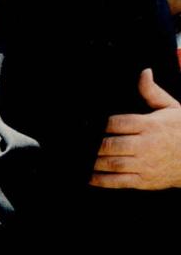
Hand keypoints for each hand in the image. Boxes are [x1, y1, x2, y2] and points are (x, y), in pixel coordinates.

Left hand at [91, 68, 180, 188]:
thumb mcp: (172, 108)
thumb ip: (153, 92)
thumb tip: (144, 73)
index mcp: (150, 125)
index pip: (118, 123)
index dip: (102, 125)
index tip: (92, 126)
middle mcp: (146, 145)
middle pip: (112, 145)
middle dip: (95, 145)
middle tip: (82, 144)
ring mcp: (145, 165)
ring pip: (113, 164)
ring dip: (94, 162)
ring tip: (83, 159)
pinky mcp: (145, 181)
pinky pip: (120, 182)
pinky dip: (102, 181)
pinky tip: (91, 178)